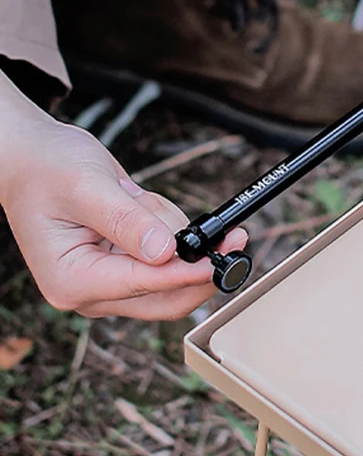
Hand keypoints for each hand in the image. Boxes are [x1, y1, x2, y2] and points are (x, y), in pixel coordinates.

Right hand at [1, 88, 246, 319]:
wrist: (33, 158)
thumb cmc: (49, 169)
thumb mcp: (89, 188)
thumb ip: (128, 221)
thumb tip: (165, 252)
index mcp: (72, 281)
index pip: (143, 285)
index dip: (187, 274)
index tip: (221, 261)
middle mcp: (90, 290)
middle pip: (164, 296)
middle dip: (199, 264)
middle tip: (236, 236)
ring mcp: (108, 280)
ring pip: (170, 271)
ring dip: (172, 232)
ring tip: (136, 195)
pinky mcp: (123, 265)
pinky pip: (164, 252)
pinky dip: (166, 225)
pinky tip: (138, 200)